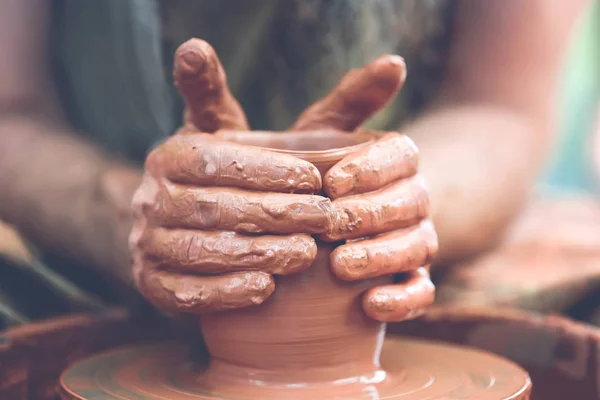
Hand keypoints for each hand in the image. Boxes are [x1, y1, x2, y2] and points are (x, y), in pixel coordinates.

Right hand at [129, 39, 331, 313]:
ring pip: (200, 252)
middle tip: (324, 219)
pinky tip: (264, 289)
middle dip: (273, 214)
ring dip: (256, 253)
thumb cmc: (219, 172)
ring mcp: (146, 243)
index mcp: (170, 155)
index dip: (267, 170)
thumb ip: (227, 91)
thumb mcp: (223, 128)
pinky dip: (224, 292)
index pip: (218, 160)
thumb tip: (201, 41)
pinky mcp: (152, 283)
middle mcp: (150, 197)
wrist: (176, 223)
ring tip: (305, 254)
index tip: (314, 178)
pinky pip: (184, 293)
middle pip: (213, 207)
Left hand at [292, 55, 437, 321]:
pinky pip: (421, 292)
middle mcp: (414, 198)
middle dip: (373, 213)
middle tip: (331, 224)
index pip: (403, 156)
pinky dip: (401, 300)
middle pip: (412, 202)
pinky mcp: (412, 278)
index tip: (334, 180)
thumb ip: (353, 101)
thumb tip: (394, 62)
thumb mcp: (327, 132)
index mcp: (397, 161)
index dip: (373, 167)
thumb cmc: (320, 170)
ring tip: (342, 266)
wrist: (330, 220)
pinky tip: (369, 306)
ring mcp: (417, 239)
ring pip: (418, 247)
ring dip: (383, 256)